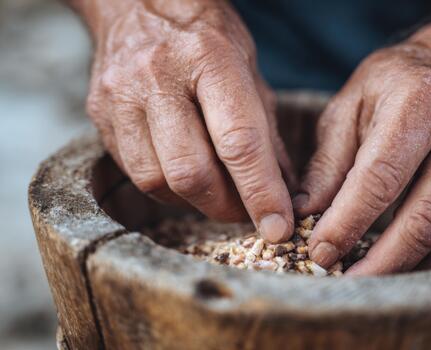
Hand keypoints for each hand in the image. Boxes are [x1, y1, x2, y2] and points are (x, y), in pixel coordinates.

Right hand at [86, 0, 294, 240]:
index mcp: (209, 58)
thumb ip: (266, 132)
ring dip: (196, 202)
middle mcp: (158, 77)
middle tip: (247, 212)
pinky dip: (169, 188)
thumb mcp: (249, 70)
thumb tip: (283, 191)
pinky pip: (136, 174)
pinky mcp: (99, 115)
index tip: (278, 228)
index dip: (260, 193)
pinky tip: (186, 176)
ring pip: (157, 182)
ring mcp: (121, 97)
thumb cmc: (206, 39)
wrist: (140, 5)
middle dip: (226, 207)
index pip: (238, 142)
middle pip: (191, 173)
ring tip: (217, 193)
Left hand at [295, 42, 430, 273]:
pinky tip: (405, 264)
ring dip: (408, 266)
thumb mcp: (348, 107)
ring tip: (369, 279)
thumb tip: (304, 213)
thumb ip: (327, 162)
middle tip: (344, 281)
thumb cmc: (391, 84)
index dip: (348, 221)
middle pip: (424, 216)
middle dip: (381, 260)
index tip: (320, 251)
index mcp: (416, 105)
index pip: (380, 177)